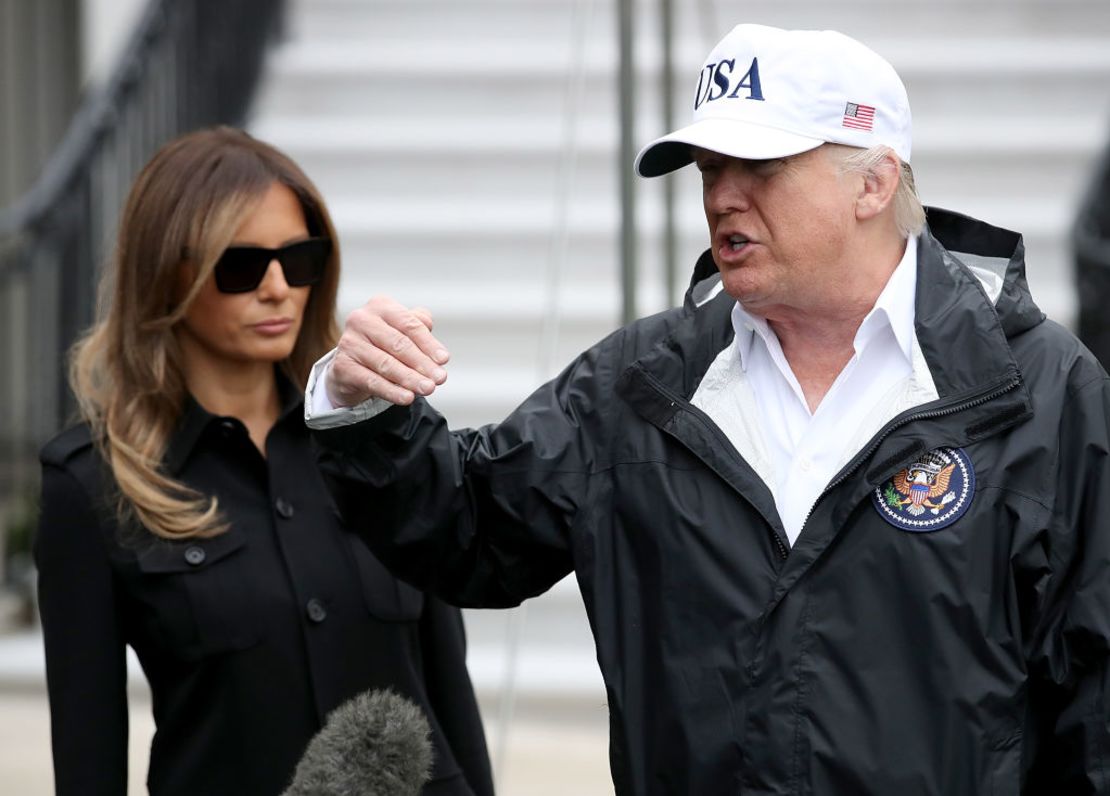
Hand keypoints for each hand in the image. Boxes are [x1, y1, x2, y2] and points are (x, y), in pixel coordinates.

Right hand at [327, 296, 449, 406]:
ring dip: (410, 379)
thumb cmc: (384, 344)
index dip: (429, 344)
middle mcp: (361, 320)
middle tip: (440, 379)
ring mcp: (349, 342)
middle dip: (422, 363)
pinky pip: (372, 381)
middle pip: (399, 344)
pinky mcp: (342, 366)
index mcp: (380, 306)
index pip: (410, 325)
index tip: (444, 360)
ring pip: (386, 364)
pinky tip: (407, 398)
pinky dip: (392, 391)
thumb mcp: (403, 331)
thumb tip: (437, 350)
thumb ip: (421, 330)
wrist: (351, 366)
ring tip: (428, 389)